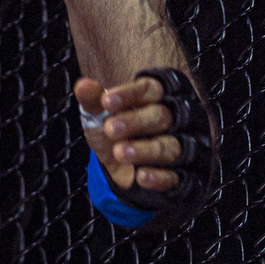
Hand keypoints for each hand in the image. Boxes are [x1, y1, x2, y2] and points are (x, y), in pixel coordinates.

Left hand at [75, 70, 213, 200]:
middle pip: (161, 116)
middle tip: (110, 129)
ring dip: (145, 150)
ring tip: (120, 153)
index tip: (106, 101)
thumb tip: (82, 86)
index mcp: (155, 99)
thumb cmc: (116, 134)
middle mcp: (172, 120)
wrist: (120, 172)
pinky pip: (175, 176)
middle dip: (135, 122)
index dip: (129, 95)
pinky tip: (141, 176)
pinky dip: (158, 177)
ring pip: (171, 146)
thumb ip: (93, 100)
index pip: (149, 89)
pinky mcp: (182, 175)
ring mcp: (179, 147)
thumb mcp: (101, 116)